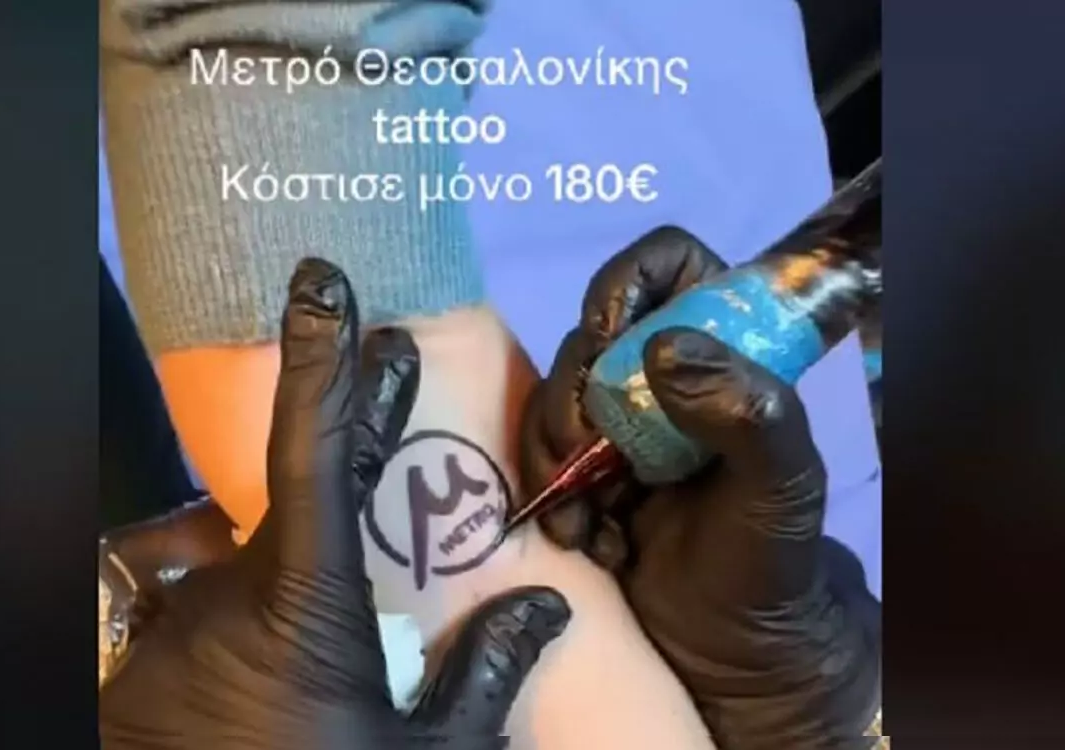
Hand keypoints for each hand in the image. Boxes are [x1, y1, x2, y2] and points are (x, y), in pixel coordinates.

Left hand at [101, 258, 570, 748]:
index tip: (323, 282)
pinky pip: (202, 621)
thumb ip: (482, 675)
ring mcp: (171, 634)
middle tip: (400, 374)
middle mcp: (223, 599)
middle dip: (348, 449)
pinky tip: (274, 686)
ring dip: (291, 586)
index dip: (325, 362)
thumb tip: (542, 601)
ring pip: (243, 574)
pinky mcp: (140, 670)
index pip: (312, 452)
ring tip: (328, 651)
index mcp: (302, 605)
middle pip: (287, 510)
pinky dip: (244, 634)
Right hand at [519, 228, 880, 748]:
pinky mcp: (578, 471)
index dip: (630, 283)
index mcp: (723, 350)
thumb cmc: (768, 562)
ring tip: (589, 522)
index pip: (670, 261)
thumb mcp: (782, 487)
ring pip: (550, 397)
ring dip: (555, 460)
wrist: (728, 654)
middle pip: (587, 335)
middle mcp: (662, 374)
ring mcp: (615, 422)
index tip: (612, 343)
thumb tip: (662, 351)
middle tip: (594, 461)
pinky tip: (589, 541)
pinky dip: (552, 498)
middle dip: (577, 399)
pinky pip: (534, 455)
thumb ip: (749, 411)